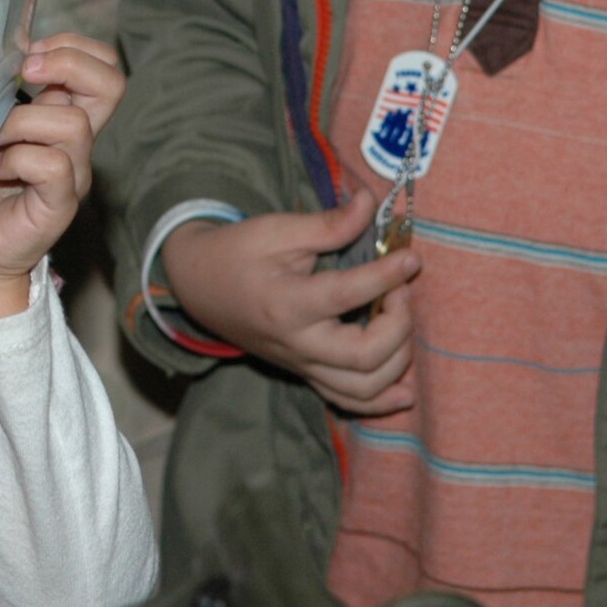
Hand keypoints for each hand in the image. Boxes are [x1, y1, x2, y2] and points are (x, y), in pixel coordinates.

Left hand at [0, 34, 124, 318]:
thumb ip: (1, 94)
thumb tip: (0, 52)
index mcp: (64, 117)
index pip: (104, 66)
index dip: (73, 46)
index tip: (27, 53)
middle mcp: (78, 144)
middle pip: (112, 84)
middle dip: (67, 63)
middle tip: (26, 73)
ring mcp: (73, 175)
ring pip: (73, 124)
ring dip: (21, 122)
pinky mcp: (58, 206)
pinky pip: (54, 166)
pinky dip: (19, 159)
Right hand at [162, 197, 418, 414]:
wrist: (196, 286)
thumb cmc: (237, 252)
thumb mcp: (277, 229)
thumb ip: (328, 224)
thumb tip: (369, 204)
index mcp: (287, 303)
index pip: (348, 295)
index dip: (387, 276)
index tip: (411, 257)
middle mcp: (296, 343)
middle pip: (364, 355)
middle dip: (399, 324)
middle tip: (401, 290)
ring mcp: (300, 364)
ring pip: (363, 388)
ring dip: (397, 361)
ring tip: (400, 323)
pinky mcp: (303, 373)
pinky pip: (347, 402)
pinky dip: (381, 401)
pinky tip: (405, 391)